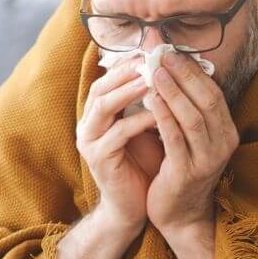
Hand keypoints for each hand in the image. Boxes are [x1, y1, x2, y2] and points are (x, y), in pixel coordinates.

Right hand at [77, 56, 158, 230]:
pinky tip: (159, 114)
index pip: (106, 81)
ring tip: (152, 78)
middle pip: (100, 88)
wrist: (134, 207)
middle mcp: (88, 126)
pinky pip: (118, 134)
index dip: (126, 65)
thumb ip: (149, 103)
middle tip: (150, 59)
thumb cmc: (144, 165)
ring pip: (104, 107)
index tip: (150, 51)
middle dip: (125, 72)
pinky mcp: (99, 160)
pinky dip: (138, 121)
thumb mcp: (146, 128)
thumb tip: (169, 70)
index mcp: (97, 117)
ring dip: (128, 91)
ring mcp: (90, 143)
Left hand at [143, 50, 238, 234]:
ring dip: (174, 91)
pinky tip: (150, 100)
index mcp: (226, 133)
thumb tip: (172, 70)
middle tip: (163, 54)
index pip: (213, 93)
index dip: (194, 70)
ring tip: (155, 71)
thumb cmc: (179, 171)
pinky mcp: (187, 173)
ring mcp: (207, 160)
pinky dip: (163, 116)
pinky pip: (175, 139)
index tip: (173, 51)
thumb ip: (186, 109)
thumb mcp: (189, 138)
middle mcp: (223, 145)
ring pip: (193, 117)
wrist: (178, 215)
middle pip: (207, 100)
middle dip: (185, 74)